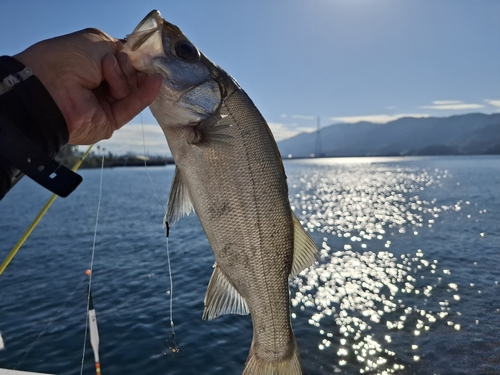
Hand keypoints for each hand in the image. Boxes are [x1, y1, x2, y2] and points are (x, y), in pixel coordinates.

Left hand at [14, 28, 162, 144]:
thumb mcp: (96, 41)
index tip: (140, 53)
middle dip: (127, 67)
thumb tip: (133, 60)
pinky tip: (156, 82)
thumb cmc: (65, 60)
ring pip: (130, 89)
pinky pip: (131, 106)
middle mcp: (97, 84)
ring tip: (109, 73)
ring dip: (125, 78)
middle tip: (115, 62)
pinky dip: (145, 94)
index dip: (131, 57)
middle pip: (129, 75)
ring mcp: (104, 103)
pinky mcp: (110, 121)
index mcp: (90, 64)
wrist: (49, 89)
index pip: (121, 61)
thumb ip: (119, 49)